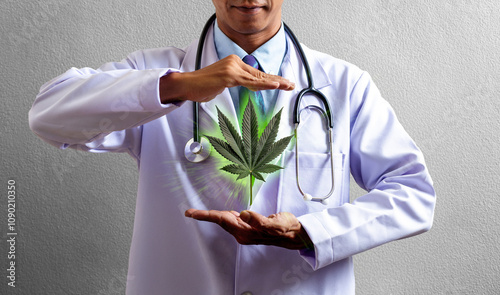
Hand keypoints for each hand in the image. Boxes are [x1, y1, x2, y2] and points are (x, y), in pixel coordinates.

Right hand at [160, 54, 294, 103]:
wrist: (187, 85)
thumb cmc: (203, 86)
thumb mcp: (224, 83)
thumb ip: (237, 82)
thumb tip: (251, 86)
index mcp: (234, 62)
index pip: (256, 73)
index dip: (270, 79)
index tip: (282, 83)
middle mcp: (235, 62)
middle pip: (260, 73)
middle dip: (277, 80)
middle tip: (291, 85)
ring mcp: (232, 68)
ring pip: (257, 78)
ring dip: (274, 83)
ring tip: (287, 86)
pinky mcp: (229, 76)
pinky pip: (249, 81)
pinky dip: (263, 83)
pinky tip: (274, 85)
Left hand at [185, 209, 312, 249]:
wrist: (294, 234)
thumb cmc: (285, 228)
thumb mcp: (274, 223)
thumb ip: (258, 220)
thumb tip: (244, 214)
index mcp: (246, 231)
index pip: (222, 219)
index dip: (206, 215)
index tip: (192, 213)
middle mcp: (243, 232)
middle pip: (221, 220)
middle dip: (205, 216)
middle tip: (190, 212)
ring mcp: (245, 231)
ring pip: (226, 220)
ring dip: (214, 216)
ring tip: (200, 213)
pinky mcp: (249, 228)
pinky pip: (232, 220)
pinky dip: (224, 216)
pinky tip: (222, 214)